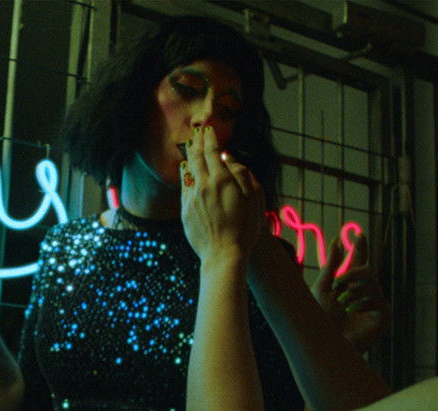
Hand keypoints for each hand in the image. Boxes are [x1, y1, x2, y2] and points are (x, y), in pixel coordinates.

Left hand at [180, 126, 264, 262]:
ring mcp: (192, 199)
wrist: (224, 254)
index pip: (212, 151)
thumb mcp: (254, 199)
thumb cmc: (245, 229)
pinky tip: (186, 171)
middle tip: (197, 132)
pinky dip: (185, 175)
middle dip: (197, 142)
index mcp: (222, 181)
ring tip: (190, 146)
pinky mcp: (185, 211)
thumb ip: (241, 174)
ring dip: (189, 156)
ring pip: (187, 171)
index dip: (210, 138)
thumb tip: (228, 158)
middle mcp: (204, 186)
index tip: (209, 129)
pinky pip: (184, 187)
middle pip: (196, 157)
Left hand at [311, 234, 390, 353]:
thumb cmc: (320, 319)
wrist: (323, 342)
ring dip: (354, 291)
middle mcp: (364, 293)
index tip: (359, 234)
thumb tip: (338, 241)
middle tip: (338, 284)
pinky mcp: (383, 319)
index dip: (360, 248)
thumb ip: (332, 266)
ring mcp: (375, 306)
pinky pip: (380, 301)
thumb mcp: (322, 288)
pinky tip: (351, 310)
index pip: (359, 262)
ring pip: (373, 284)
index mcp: (350, 285)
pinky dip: (364, 303)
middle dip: (353, 274)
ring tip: (341, 303)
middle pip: (368, 271)